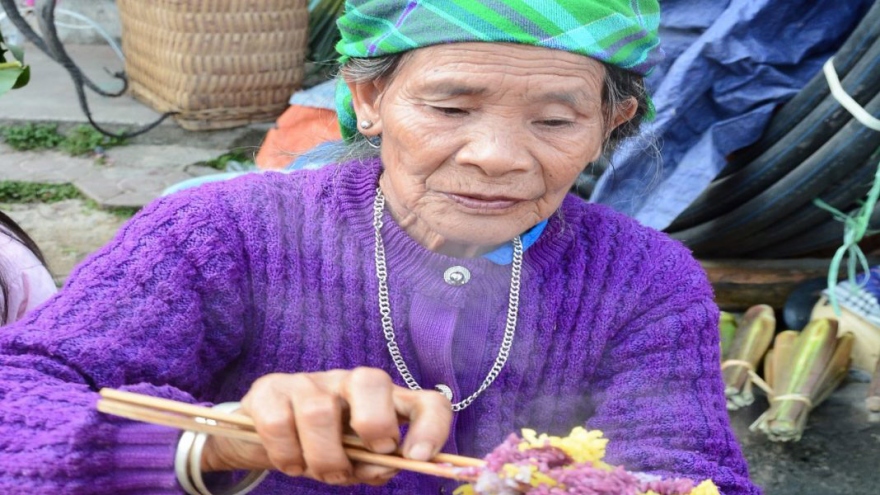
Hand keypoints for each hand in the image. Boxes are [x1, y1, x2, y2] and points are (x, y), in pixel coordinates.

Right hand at [200, 368, 452, 485]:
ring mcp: (308, 382)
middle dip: (374, 423)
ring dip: (323, 457)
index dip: (432, 426)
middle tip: (365, 455)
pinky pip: (278, 422)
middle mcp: (348, 382)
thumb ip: (374, 466)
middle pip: (371, 380)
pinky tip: (290, 464)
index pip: (425, 401)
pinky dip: (286, 455)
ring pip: (319, 411)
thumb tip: (388, 466)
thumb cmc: (324, 449)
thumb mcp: (355, 463)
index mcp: (383, 401)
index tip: (418, 457)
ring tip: (322, 473)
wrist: (264, 438)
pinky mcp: (269, 390)